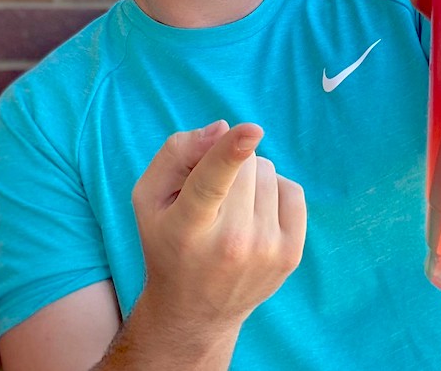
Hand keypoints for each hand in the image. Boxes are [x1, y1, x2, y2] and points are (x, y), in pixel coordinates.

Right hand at [131, 121, 306, 335]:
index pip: (211, 183)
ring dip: (249, 178)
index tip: (251, 129)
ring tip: (230, 209)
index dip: (231, 152)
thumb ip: (175, 154)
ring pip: (268, 172)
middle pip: (244, 165)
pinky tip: (253, 213)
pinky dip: (273, 191)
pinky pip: (292, 190)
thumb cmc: (168, 241)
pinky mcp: (291, 254)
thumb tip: (222, 130)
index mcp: (188, 229)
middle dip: (229, 164)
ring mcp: (265, 251)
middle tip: (211, 196)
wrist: (194, 311)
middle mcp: (231, 244)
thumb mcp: (148, 198)